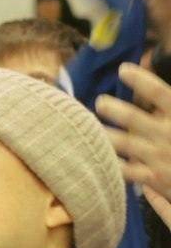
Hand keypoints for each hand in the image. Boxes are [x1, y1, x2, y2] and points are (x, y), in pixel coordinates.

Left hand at [98, 63, 170, 227]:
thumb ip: (166, 106)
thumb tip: (150, 88)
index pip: (160, 93)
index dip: (142, 80)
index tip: (123, 69)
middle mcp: (169, 134)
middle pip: (134, 118)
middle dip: (113, 109)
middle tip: (100, 102)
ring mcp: (160, 157)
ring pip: (123, 144)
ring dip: (103, 135)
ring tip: (85, 128)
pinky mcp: (153, 178)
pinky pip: (124, 171)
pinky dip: (108, 163)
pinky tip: (91, 157)